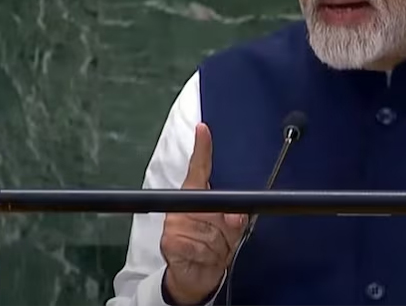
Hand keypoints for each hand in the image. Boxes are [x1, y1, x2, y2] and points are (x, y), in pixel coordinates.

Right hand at [160, 123, 247, 304]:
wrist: (193, 275)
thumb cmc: (211, 246)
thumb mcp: (229, 231)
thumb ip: (235, 220)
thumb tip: (236, 216)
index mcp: (195, 197)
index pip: (198, 169)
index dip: (202, 149)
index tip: (203, 129)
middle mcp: (183, 208)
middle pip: (214, 210)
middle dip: (225, 229)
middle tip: (220, 239)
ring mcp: (174, 224)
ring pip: (211, 232)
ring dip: (218, 246)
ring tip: (211, 249)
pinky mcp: (170, 242)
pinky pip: (202, 248)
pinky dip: (208, 256)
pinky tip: (202, 256)